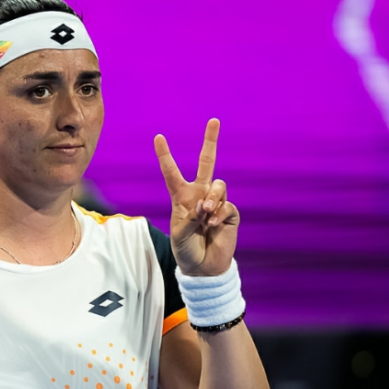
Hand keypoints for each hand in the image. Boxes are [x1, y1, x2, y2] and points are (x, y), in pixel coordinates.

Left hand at [154, 118, 238, 275]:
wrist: (203, 267)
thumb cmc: (186, 249)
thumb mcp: (179, 235)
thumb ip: (190, 217)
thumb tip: (206, 204)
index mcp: (181, 197)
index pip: (172, 172)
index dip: (165, 155)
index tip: (158, 137)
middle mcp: (200, 194)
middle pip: (207, 162)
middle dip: (211, 141)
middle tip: (214, 120)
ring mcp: (216, 202)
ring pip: (218, 185)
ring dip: (212, 198)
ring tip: (206, 214)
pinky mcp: (230, 213)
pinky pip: (227, 205)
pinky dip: (219, 214)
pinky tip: (213, 225)